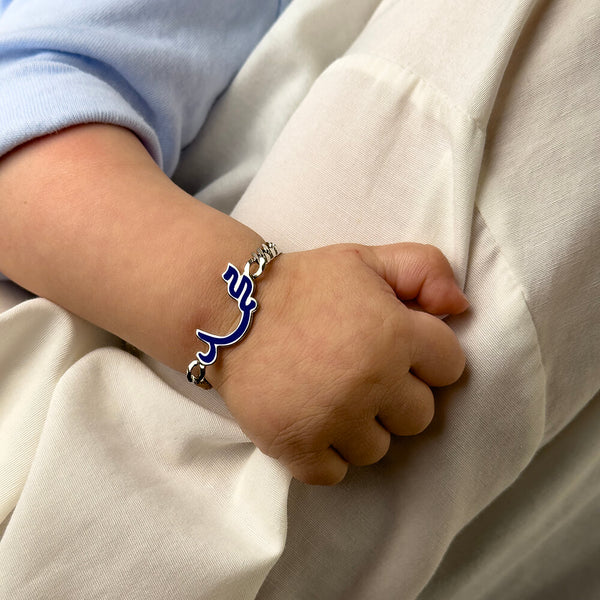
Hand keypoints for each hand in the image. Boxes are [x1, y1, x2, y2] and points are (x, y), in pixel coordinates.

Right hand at [210, 243, 468, 484]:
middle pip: (420, 417)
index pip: (451, 368)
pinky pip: (335, 473)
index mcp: (394, 334)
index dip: (426, 356)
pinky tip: (313, 423)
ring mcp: (332, 419)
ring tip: (332, 397)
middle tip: (362, 373)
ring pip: (379, 449)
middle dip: (398, 396)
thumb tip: (461, 306)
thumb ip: (424, 268)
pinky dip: (326, 455)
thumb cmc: (304, 284)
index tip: (397, 347)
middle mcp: (370, 381)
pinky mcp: (296, 446)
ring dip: (361, 428)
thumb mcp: (366, 259)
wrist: (231, 311)